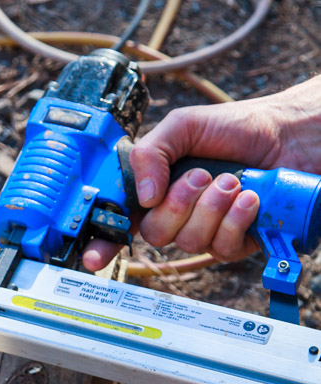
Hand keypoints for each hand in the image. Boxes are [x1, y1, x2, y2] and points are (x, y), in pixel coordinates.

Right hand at [81, 74, 320, 270]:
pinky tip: (249, 198)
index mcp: (155, 186)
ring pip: (188, 242)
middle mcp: (176, 212)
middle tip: (200, 175)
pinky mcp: (234, 243)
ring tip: (231, 181)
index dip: (103, 241)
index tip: (92, 257)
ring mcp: (205, 230)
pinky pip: (220, 247)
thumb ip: (150, 153)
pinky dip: (235, 219)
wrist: (290, 135)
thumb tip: (143, 196)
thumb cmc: (239, 127)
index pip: (120, 220)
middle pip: (154, 234)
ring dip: (212, 207)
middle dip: (178, 204)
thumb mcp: (185, 126)